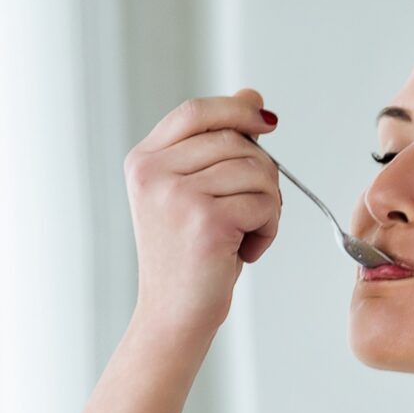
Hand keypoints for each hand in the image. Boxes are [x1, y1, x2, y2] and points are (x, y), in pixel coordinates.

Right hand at [122, 88, 280, 339]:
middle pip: (235, 141)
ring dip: (268, 206)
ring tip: (245, 234)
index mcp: (144, 161)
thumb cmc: (188, 258)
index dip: (236, 111)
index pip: (195, 112)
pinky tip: (246, 250)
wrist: (174, 314)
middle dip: (261, 174)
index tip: (267, 124)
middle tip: (253, 212)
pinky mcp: (206, 220)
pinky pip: (264, 203)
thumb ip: (216, 145)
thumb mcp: (194, 193)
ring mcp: (177, 195)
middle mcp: (153, 173)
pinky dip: (269, 229)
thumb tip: (252, 97)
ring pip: (257, 171)